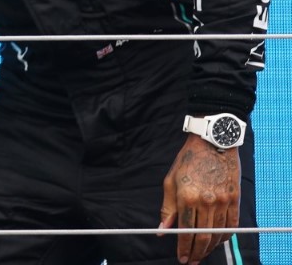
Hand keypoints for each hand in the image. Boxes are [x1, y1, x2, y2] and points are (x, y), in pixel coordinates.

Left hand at [158, 135, 239, 264]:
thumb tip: (163, 230)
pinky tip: (217, 241)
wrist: (213, 144)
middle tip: (191, 261)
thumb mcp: (170, 181)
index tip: (181, 257)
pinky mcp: (234, 199)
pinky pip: (231, 225)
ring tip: (202, 253)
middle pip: (202, 236)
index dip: (183, 247)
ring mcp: (222, 201)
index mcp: (186, 197)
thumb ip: (167, 208)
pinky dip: (224, 237)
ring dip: (210, 247)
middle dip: (196, 252)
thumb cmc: (188, 160)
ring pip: (217, 234)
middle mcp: (206, 202)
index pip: (185, 230)